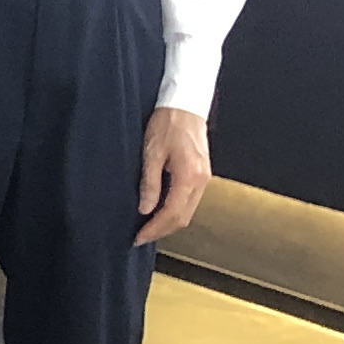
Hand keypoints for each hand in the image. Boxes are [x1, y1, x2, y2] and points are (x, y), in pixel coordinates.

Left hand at [134, 106, 210, 245]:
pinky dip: (176, 210)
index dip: (154, 229)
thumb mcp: (151, 153)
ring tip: (148, 228)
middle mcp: (201, 180)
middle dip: (162, 230)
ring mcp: (204, 177)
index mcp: (189, 176)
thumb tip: (145, 208)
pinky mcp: (202, 173)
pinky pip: (190, 200)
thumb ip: (149, 183)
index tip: (138, 238)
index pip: (172, 213)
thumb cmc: (167, 123)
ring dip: (169, 222)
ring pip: (188, 211)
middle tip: (141, 237)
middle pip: (183, 217)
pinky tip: (160, 211)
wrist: (185, 105)